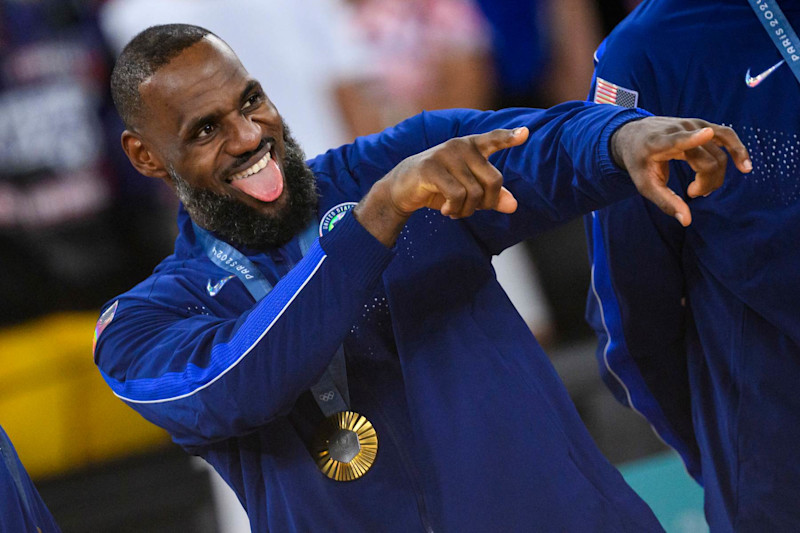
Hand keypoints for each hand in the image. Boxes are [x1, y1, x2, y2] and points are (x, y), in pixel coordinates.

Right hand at [355, 127, 528, 244]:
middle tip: (471, 209)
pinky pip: (456, 195)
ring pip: (475, 193)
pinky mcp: (431, 168)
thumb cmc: (439, 187)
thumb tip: (513, 206)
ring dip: (467, 210)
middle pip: (494, 180)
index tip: (526, 133)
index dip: (510, 137)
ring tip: (454, 210)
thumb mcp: (467, 191)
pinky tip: (445, 210)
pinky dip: (454, 209)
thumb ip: (491, 196)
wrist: (402, 188)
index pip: (494, 139)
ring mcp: (445, 155)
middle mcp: (460, 146)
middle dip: (486, 203)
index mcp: (471, 146)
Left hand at [612, 117, 751, 225]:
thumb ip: (665, 202)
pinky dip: (737, 150)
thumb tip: (687, 221)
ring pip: (720, 150)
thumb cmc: (639, 162)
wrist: (634, 135)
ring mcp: (693, 124)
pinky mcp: (703, 123)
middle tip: (692, 193)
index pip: (677, 139)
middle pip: (708, 159)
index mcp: (658, 142)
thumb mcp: (645, 185)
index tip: (706, 133)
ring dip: (719, 174)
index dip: (692, 138)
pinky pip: (727, 136)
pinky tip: (745, 167)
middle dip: (706, 183)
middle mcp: (679, 129)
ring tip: (706, 189)